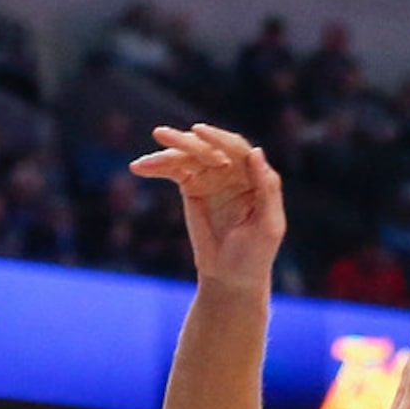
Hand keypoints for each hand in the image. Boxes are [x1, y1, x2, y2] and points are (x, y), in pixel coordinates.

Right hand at [130, 125, 285, 284]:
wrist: (231, 277)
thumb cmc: (255, 254)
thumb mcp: (268, 225)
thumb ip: (266, 188)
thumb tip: (255, 150)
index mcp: (256, 176)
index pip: (237, 149)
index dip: (217, 138)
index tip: (197, 131)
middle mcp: (234, 171)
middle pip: (208, 148)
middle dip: (185, 142)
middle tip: (160, 135)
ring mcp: (212, 177)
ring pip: (188, 157)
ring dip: (166, 154)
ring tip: (144, 162)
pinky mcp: (192, 187)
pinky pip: (174, 170)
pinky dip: (158, 167)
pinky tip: (141, 167)